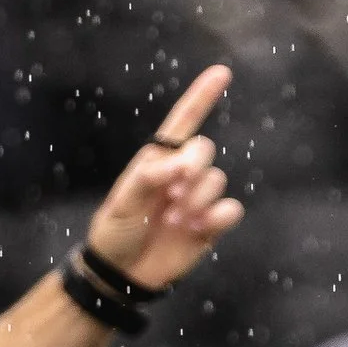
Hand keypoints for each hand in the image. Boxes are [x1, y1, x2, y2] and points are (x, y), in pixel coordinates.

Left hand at [83, 67, 241, 291]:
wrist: (125, 273)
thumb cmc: (116, 232)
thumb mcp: (124, 201)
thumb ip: (152, 177)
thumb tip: (183, 164)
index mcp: (156, 160)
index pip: (182, 122)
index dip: (202, 97)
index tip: (222, 73)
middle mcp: (181, 174)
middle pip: (205, 150)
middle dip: (193, 169)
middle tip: (173, 195)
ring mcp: (198, 199)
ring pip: (218, 181)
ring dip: (198, 201)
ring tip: (175, 221)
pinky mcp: (212, 224)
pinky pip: (231, 209)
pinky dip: (217, 218)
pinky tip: (197, 230)